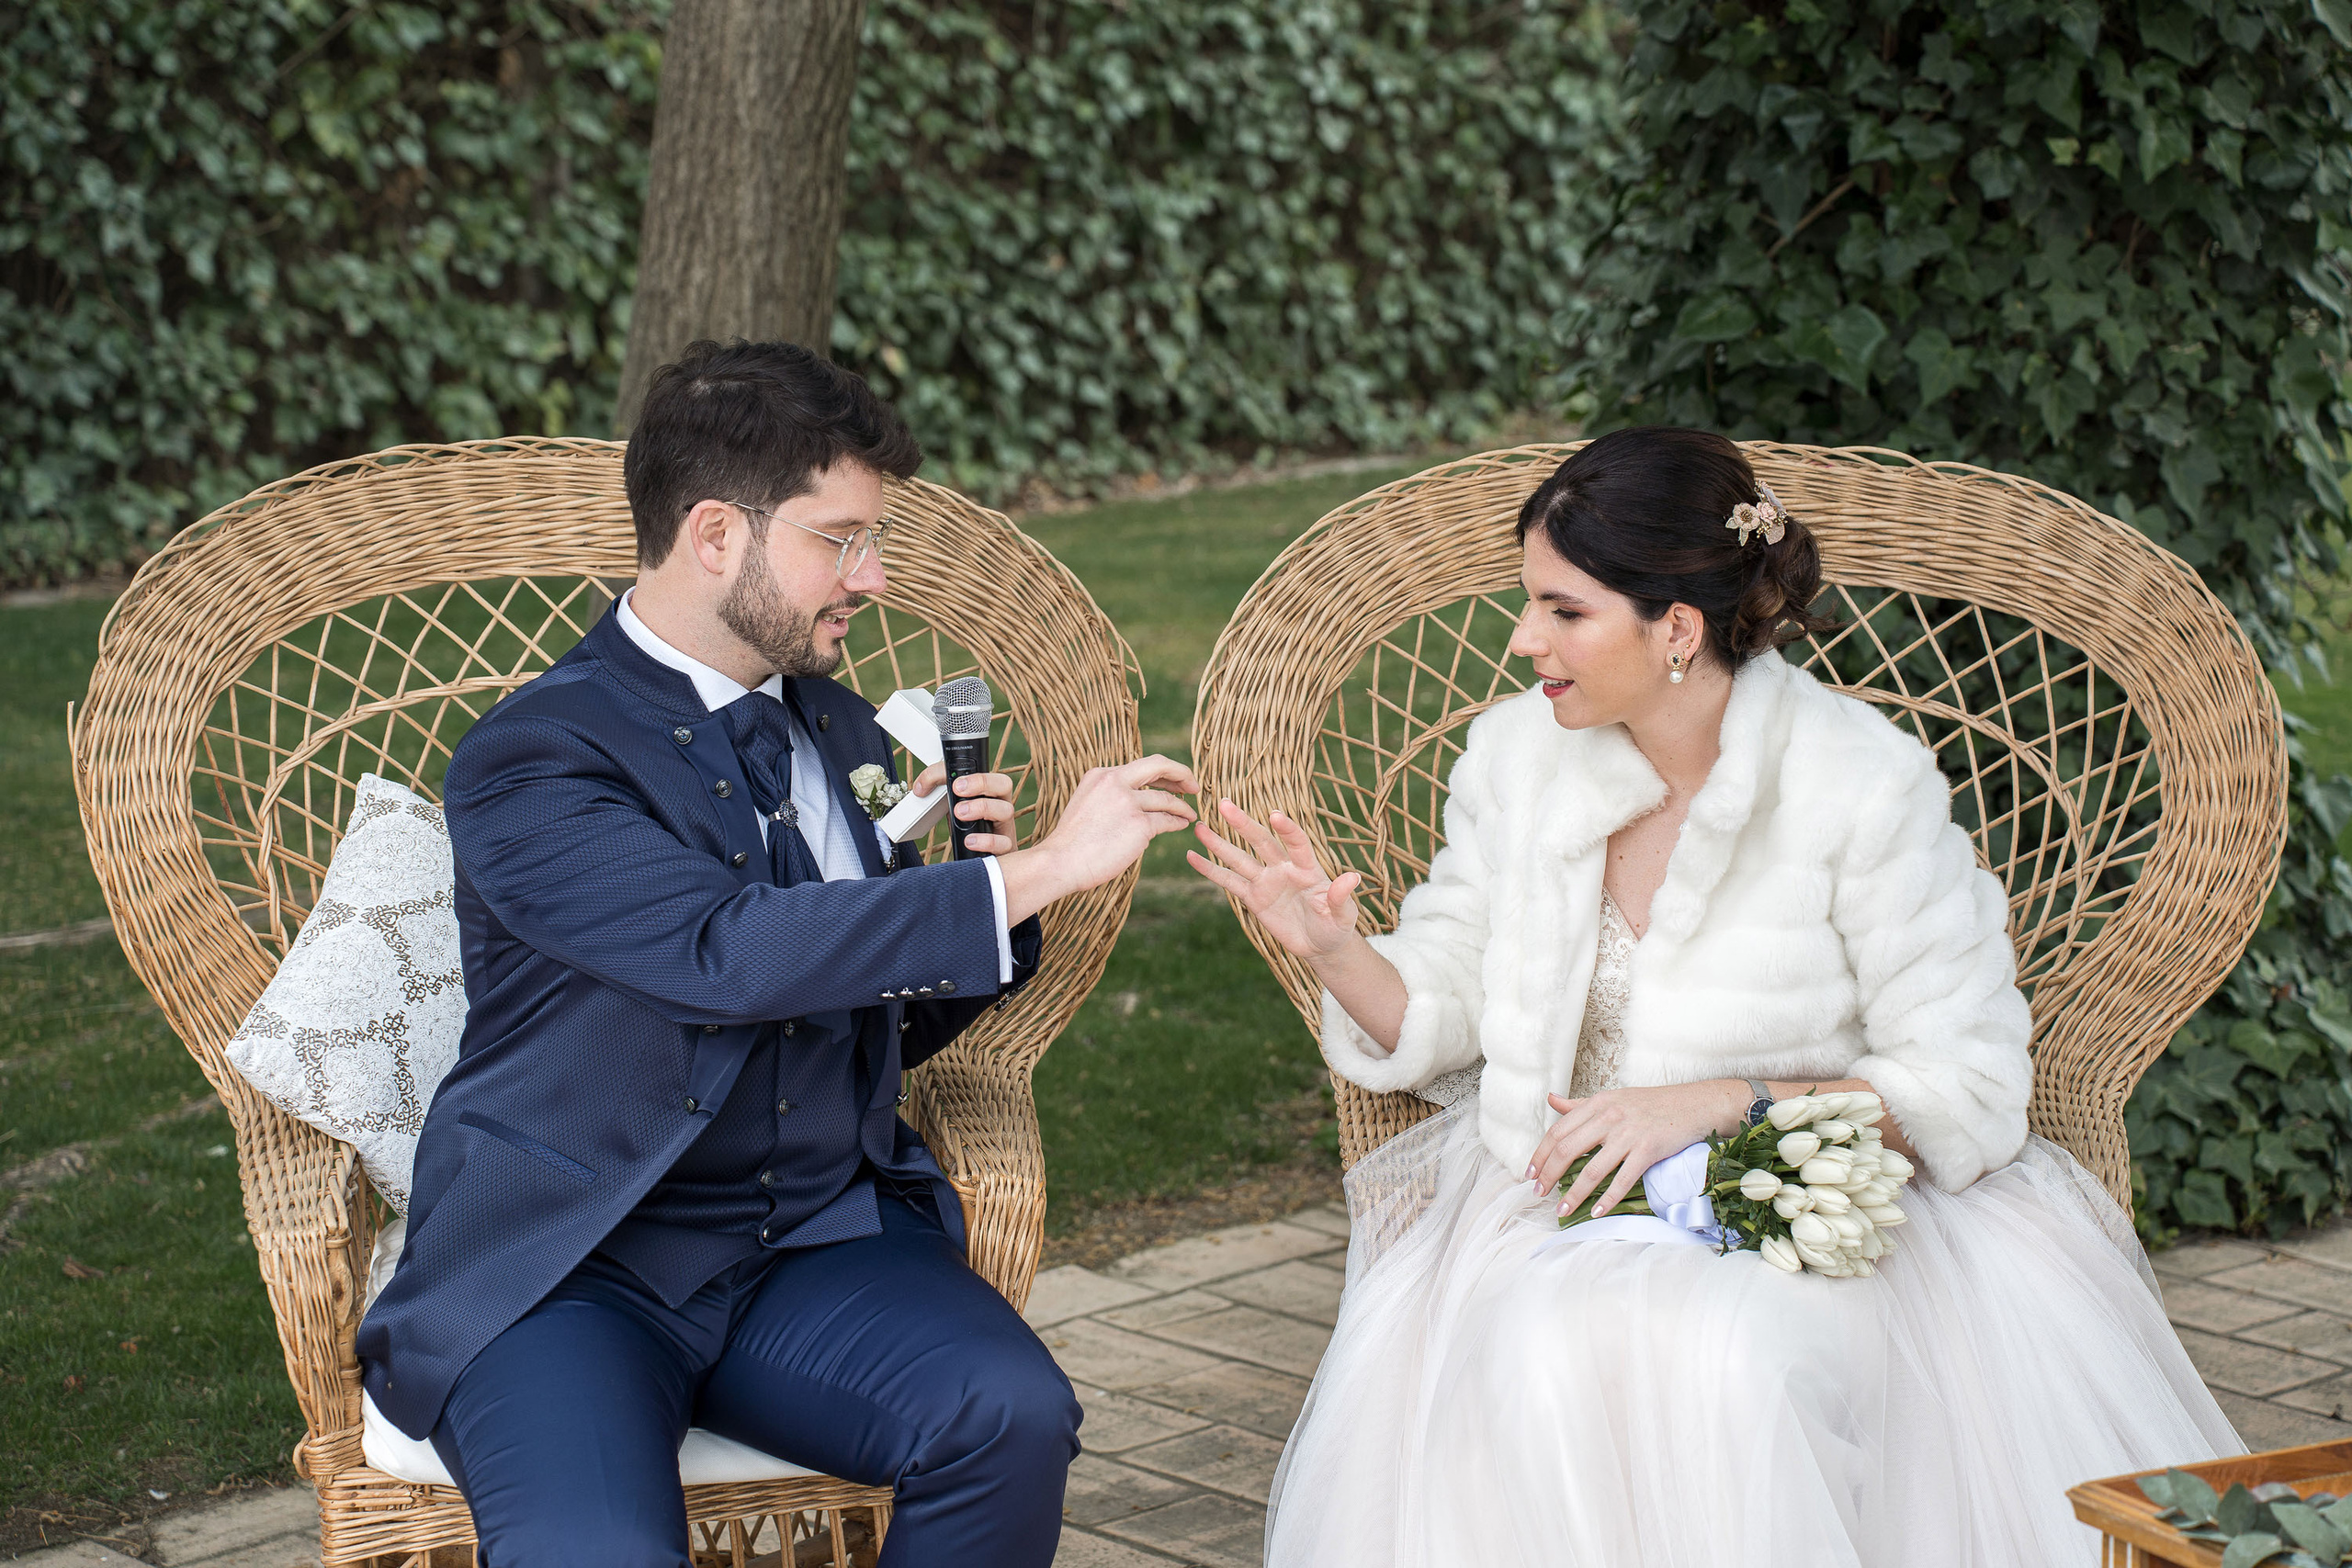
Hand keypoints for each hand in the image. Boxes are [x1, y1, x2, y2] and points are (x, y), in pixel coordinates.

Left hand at [909, 763, 1017, 855]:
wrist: (981, 859)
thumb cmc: (968, 831)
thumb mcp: (955, 809)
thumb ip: (943, 794)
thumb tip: (920, 788)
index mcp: (990, 793)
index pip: (986, 772)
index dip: (967, 770)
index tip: (947, 778)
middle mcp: (1001, 806)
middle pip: (1004, 783)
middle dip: (980, 782)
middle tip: (957, 789)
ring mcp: (1006, 827)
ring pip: (1007, 810)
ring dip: (981, 808)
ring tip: (959, 814)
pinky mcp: (1006, 848)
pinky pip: (1004, 843)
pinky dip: (987, 841)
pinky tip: (970, 841)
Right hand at [996, 755, 1199, 922]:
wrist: (1060, 862)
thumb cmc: (1073, 842)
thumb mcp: (1087, 804)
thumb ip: (1110, 795)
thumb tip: (1140, 798)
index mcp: (1101, 775)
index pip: (1140, 765)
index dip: (1162, 771)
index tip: (1174, 779)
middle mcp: (1115, 781)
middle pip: (1159, 765)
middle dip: (1181, 773)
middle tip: (1194, 785)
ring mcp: (1127, 801)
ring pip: (1166, 799)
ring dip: (1182, 807)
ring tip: (1190, 813)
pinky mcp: (1139, 824)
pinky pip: (1167, 820)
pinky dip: (1178, 822)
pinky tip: (1182, 825)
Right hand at [1186, 801, 1362, 960]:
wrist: (1321, 944)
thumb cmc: (1336, 925)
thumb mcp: (1343, 914)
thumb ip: (1341, 896)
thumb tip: (1352, 877)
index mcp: (1307, 868)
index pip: (1297, 843)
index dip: (1287, 830)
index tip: (1274, 815)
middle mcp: (1284, 869)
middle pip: (1261, 842)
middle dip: (1243, 824)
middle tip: (1224, 804)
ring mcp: (1266, 882)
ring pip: (1239, 858)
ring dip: (1220, 843)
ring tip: (1199, 826)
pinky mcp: (1253, 898)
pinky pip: (1229, 882)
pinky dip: (1210, 870)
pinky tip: (1192, 856)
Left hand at [1528, 1081, 1748, 1219]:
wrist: (1694, 1104)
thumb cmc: (1652, 1104)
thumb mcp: (1612, 1098)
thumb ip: (1580, 1104)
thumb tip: (1550, 1100)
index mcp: (1597, 1104)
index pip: (1558, 1131)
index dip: (1540, 1154)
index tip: (1530, 1174)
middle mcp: (1609, 1117)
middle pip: (1567, 1149)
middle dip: (1548, 1175)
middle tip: (1538, 1194)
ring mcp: (1628, 1134)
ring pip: (1592, 1169)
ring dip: (1573, 1194)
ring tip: (1561, 1210)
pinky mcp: (1648, 1150)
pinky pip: (1622, 1179)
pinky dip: (1607, 1198)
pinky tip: (1596, 1211)